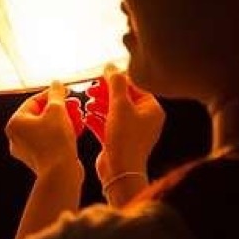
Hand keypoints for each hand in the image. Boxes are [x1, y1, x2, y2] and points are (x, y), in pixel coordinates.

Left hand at [6, 81, 84, 178]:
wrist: (61, 173)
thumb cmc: (55, 142)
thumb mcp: (57, 110)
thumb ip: (56, 94)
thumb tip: (56, 84)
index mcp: (15, 123)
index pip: (34, 101)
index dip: (53, 94)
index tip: (65, 91)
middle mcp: (17, 136)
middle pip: (41, 114)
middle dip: (61, 108)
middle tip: (74, 104)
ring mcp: (28, 149)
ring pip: (48, 128)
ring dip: (64, 120)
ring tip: (78, 116)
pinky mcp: (40, 159)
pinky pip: (51, 140)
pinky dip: (63, 133)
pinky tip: (77, 129)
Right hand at [90, 62, 163, 183]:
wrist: (120, 172)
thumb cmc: (125, 139)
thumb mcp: (120, 105)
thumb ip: (115, 83)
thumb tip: (111, 66)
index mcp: (151, 109)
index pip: (134, 86)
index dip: (116, 80)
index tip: (101, 76)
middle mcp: (144, 119)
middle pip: (122, 97)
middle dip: (105, 93)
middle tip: (91, 89)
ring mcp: (131, 130)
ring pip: (113, 110)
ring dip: (99, 105)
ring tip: (87, 102)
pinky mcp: (118, 140)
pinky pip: (107, 124)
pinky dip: (97, 118)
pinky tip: (87, 116)